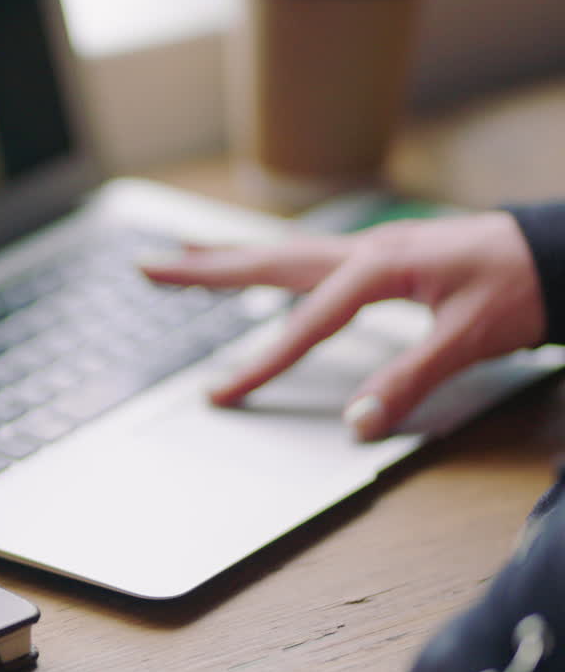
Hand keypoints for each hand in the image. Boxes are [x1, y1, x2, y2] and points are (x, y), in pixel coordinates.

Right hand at [139, 211, 545, 440]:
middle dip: (203, 269)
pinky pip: (305, 258)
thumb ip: (410, 378)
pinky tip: (254, 268)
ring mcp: (367, 249)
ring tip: (180, 261)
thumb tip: (356, 422)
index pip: (304, 325)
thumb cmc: (522, 283)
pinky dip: (267, 262)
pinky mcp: (378, 257)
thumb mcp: (471, 337)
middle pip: (265, 262)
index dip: (260, 363)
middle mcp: (362, 251)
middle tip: (149, 268)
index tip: (220, 393)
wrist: (560, 249)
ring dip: (226, 259)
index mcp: (376, 268)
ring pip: (280, 253)